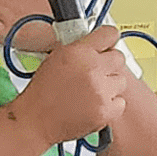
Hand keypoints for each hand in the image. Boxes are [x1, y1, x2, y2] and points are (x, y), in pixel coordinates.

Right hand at [19, 27, 130, 145]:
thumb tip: (96, 44)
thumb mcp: (54, 59)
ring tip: (90, 92)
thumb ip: (79, 49)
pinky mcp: (105, 111)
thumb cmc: (41, 93)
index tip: (107, 44)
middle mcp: (92, 69)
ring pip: (121, 81)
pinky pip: (120, 102)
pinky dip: (110, 105)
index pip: (109, 34)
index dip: (108, 40)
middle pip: (119, 57)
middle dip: (108, 65)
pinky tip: (93, 105)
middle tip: (95, 73)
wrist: (35, 122)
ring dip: (109, 86)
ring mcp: (100, 91)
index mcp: (78, 52)